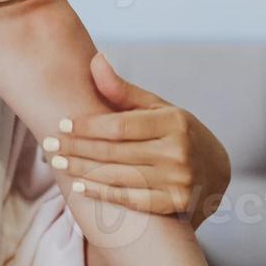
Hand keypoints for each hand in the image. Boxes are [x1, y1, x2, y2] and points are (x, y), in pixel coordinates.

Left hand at [42, 53, 229, 226]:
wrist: (217, 171)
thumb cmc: (178, 132)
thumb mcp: (158, 107)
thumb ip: (123, 90)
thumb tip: (96, 60)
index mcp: (174, 122)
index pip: (121, 125)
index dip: (88, 125)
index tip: (61, 123)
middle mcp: (178, 152)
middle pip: (115, 152)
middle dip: (77, 149)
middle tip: (48, 146)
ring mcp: (178, 182)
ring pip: (119, 177)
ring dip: (82, 171)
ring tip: (56, 164)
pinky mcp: (176, 205)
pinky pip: (131, 201)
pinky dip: (102, 194)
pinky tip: (79, 186)